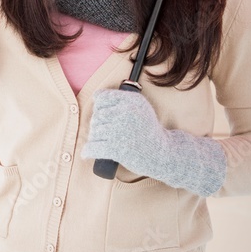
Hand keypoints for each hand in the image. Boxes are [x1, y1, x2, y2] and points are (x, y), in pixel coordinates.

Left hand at [82, 88, 226, 196]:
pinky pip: (94, 147)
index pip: (102, 97)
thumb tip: (96, 98)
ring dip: (94, 139)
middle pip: (97, 116)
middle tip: (103, 133)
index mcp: (132, 100)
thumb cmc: (149, 131)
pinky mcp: (117, 147)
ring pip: (94, 132)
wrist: (164, 154)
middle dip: (97, 125)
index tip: (102, 114)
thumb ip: (123, 100)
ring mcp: (120, 130)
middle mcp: (125, 112)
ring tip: (100, 143)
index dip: (99, 106)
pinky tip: (87, 153)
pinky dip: (88, 151)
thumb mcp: (141, 108)